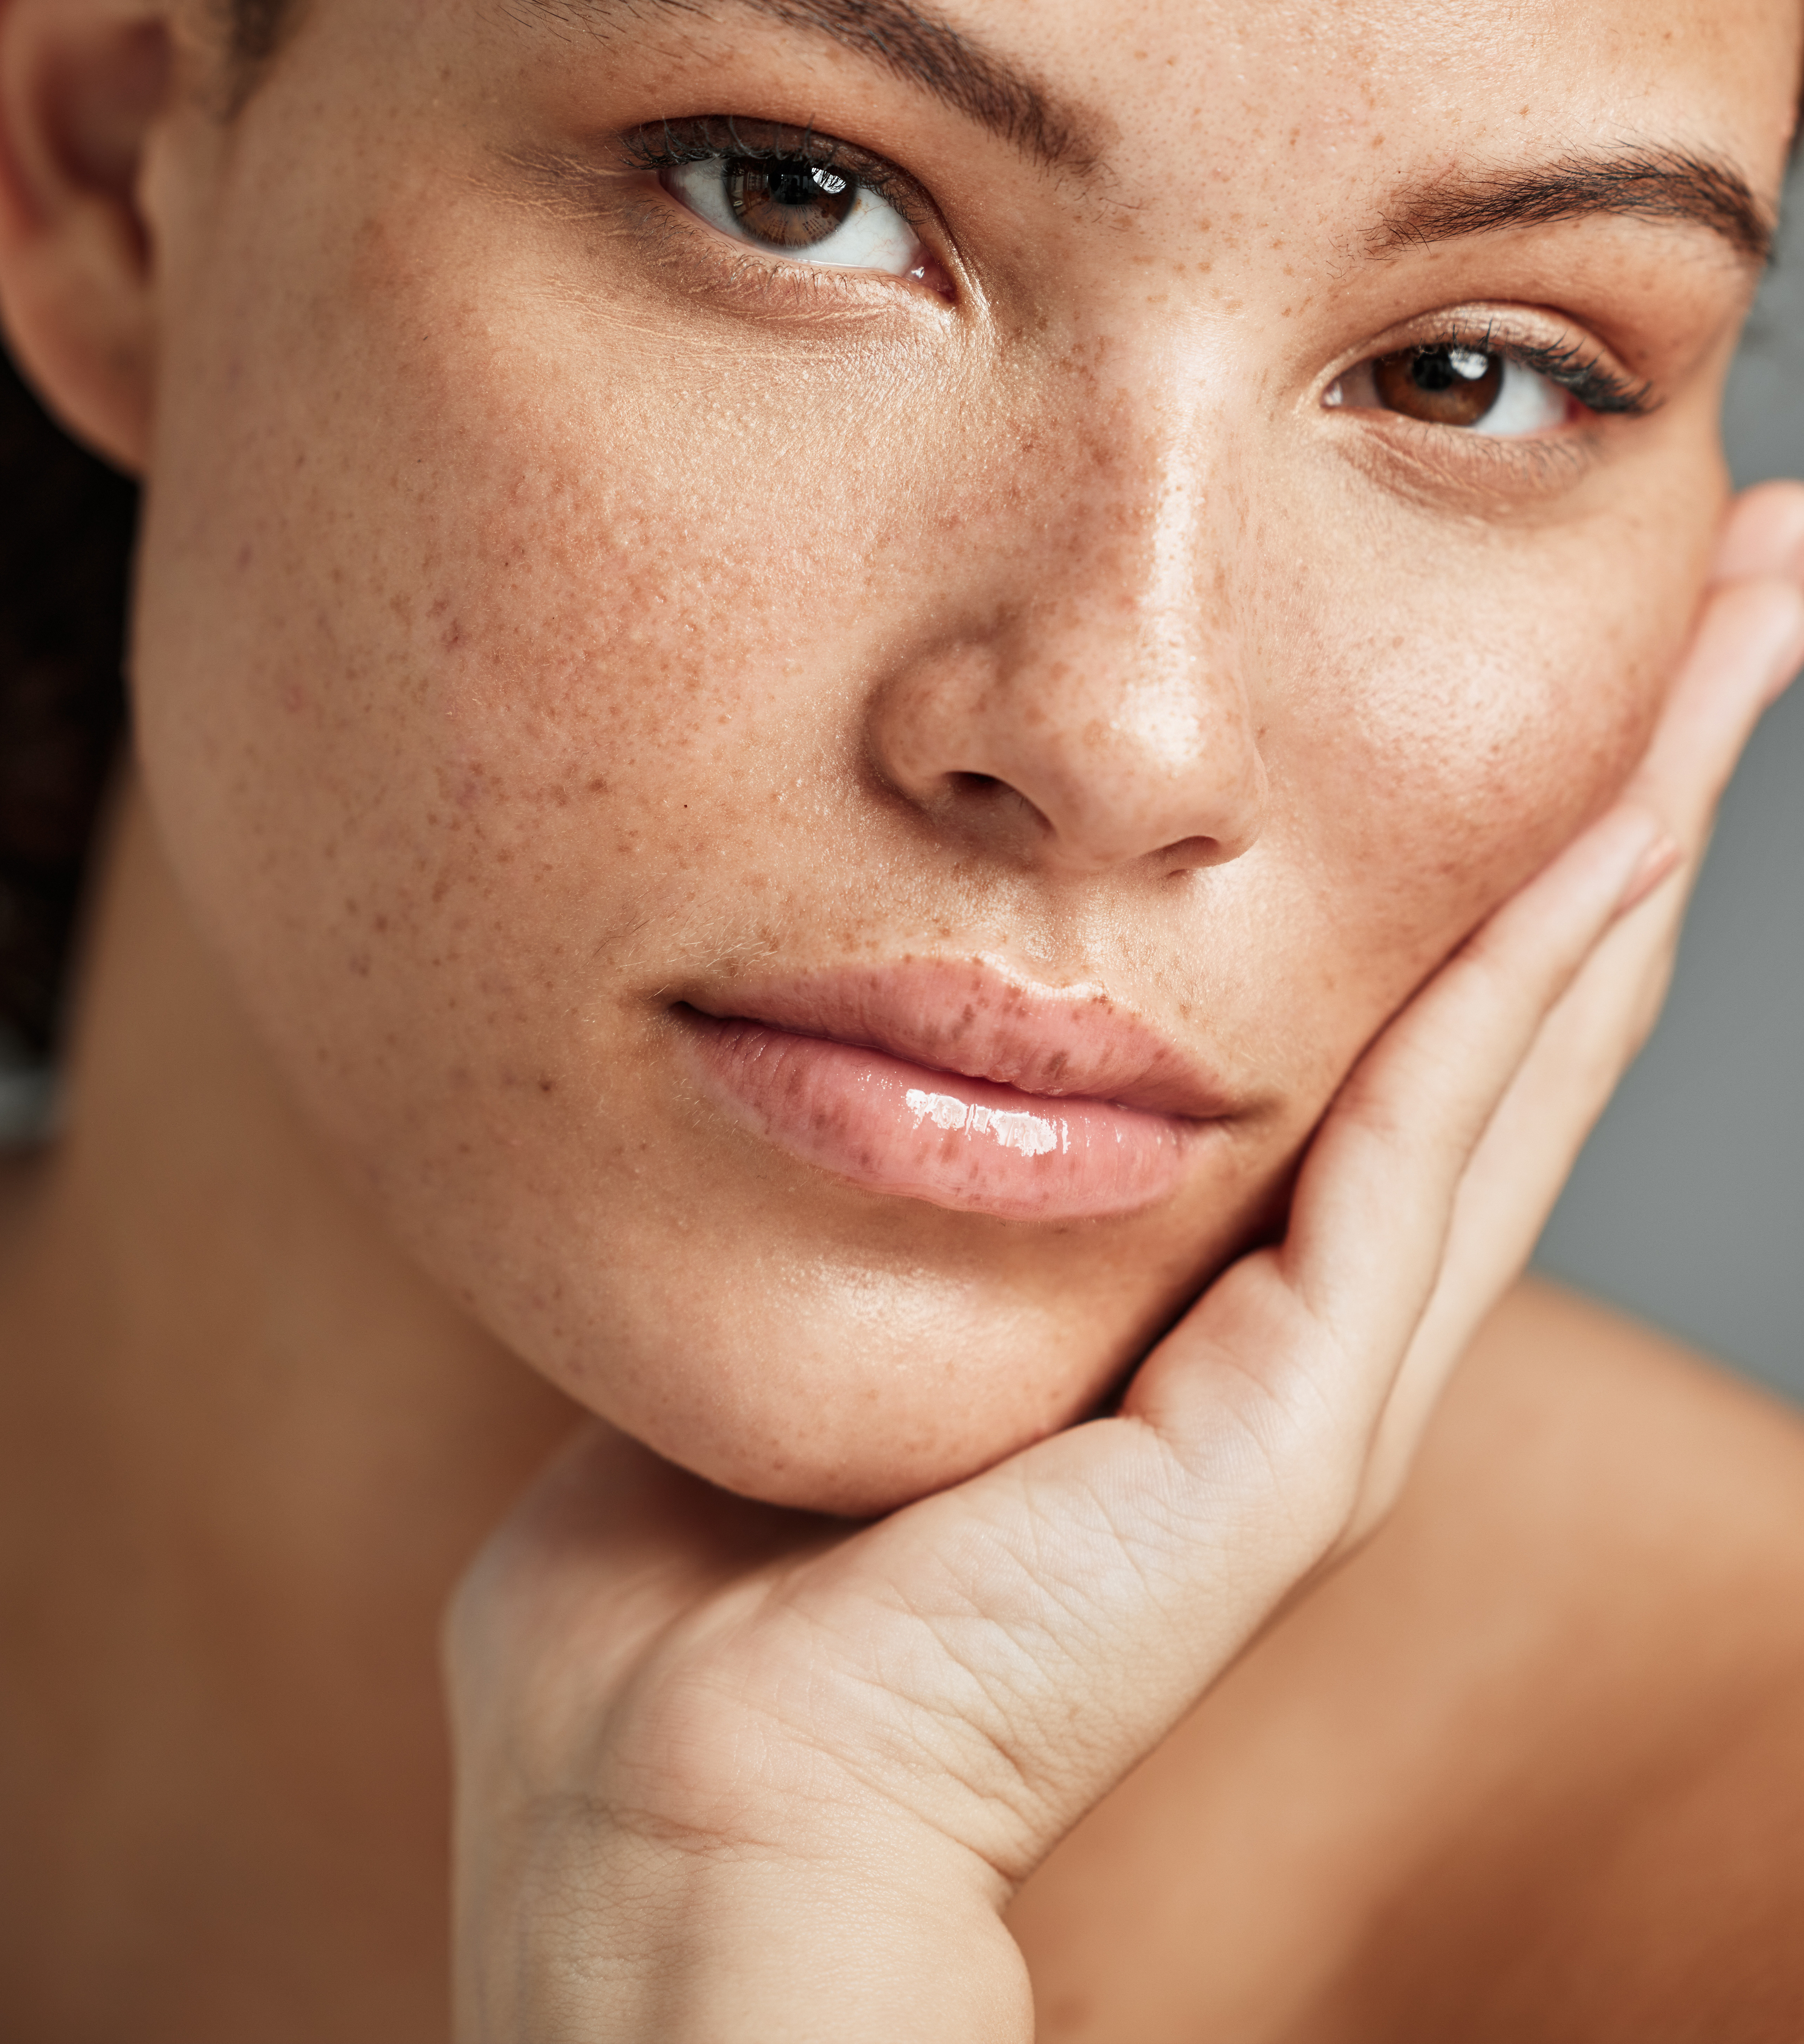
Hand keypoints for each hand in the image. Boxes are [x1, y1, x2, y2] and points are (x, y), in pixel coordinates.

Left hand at [445, 485, 1803, 2043]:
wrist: (672, 1776)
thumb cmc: (708, 1548)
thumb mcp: (856, 1271)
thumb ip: (907, 1161)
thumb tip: (864, 1026)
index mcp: (1217, 1292)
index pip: (1421, 1021)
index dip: (1521, 845)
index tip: (1591, 673)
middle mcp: (1307, 1328)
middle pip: (1519, 1005)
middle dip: (1634, 791)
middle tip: (1745, 593)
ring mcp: (1317, 1388)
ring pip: (1521, 1044)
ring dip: (1631, 831)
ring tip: (1737, 636)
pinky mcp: (1282, 1440)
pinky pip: (1419, 1153)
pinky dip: (1522, 977)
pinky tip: (1608, 825)